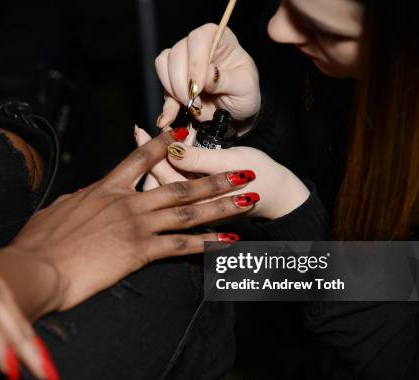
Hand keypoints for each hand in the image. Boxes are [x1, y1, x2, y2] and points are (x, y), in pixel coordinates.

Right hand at [8, 129, 258, 310]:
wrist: (37, 267)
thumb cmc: (39, 242)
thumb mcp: (58, 211)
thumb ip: (80, 200)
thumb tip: (85, 195)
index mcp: (105, 189)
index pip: (139, 159)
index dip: (162, 144)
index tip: (180, 133)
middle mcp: (126, 202)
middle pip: (178, 184)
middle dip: (213, 177)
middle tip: (241, 172)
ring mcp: (136, 225)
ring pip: (187, 211)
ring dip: (221, 205)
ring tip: (247, 199)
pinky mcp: (139, 251)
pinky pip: (181, 246)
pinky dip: (207, 244)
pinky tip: (228, 243)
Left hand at [134, 127, 308, 219]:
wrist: (278, 195)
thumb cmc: (260, 176)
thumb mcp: (232, 162)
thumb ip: (201, 159)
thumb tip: (172, 150)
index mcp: (198, 200)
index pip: (165, 175)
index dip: (151, 151)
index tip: (141, 131)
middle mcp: (192, 208)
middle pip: (159, 181)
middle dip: (149, 154)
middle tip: (139, 131)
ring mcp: (194, 208)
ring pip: (166, 183)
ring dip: (158, 159)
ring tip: (147, 138)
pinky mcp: (198, 203)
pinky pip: (176, 183)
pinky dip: (170, 163)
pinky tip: (166, 149)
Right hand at [156, 23, 259, 126]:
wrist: (236, 113)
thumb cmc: (244, 93)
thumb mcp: (245, 87)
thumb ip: (226, 79)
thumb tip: (209, 72)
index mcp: (219, 39)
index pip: (199, 39)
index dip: (195, 61)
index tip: (199, 86)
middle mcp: (198, 46)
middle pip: (177, 52)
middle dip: (182, 81)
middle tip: (194, 101)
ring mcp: (182, 62)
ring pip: (163, 64)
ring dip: (173, 89)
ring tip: (191, 105)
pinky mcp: (173, 80)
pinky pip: (162, 85)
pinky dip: (166, 103)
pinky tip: (172, 116)